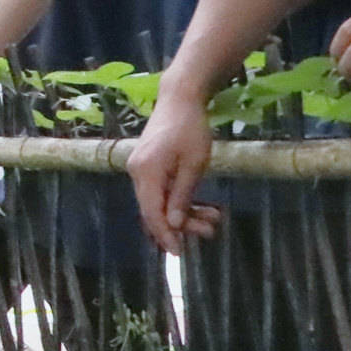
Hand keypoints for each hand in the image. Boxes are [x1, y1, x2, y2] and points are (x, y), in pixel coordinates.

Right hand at [129, 82, 218, 246]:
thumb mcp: (194, 164)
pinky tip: (201, 205)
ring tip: (213, 218)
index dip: (165, 235)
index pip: (152, 213)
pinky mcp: (148, 165)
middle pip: (155, 210)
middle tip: (210, 232)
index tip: (179, 253)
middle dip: (182, 225)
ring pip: (160, 201)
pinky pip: (161, 190)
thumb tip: (173, 224)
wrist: (179, 97)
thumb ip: (182, 195)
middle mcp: (137, 173)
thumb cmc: (191, 128)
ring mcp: (141, 168)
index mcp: (146, 173)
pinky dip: (179, 199)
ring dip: (185, 212)